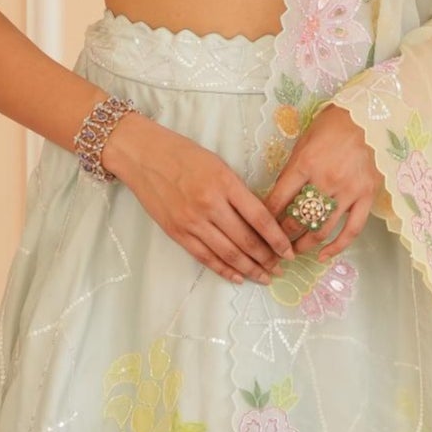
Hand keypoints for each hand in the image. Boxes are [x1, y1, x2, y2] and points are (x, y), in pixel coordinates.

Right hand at [100, 111, 297, 284]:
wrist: (142, 155)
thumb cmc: (183, 154)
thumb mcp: (218, 164)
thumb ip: (238, 191)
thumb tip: (260, 220)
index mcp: (225, 183)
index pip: (259, 218)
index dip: (277, 239)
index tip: (289, 251)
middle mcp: (210, 204)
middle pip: (246, 240)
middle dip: (267, 258)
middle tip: (281, 268)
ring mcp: (192, 221)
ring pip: (228, 253)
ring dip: (250, 269)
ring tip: (265, 277)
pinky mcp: (177, 232)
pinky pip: (205, 257)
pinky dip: (224, 270)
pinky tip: (238, 277)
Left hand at [263, 104, 382, 260]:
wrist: (367, 117)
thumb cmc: (331, 127)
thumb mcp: (303, 143)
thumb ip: (291, 172)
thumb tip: (277, 200)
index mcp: (305, 164)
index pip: (278, 200)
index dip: (266, 220)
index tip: (258, 231)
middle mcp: (325, 181)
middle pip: (297, 219)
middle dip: (281, 237)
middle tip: (273, 246)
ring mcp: (348, 191)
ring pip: (321, 229)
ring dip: (304, 245)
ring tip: (293, 252)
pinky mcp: (366, 197)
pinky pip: (351, 230)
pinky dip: (337, 246)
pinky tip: (323, 256)